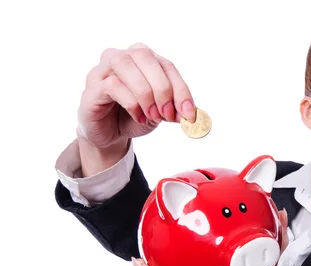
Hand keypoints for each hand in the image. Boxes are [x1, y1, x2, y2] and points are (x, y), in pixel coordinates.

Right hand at [78, 42, 196, 149]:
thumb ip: (175, 109)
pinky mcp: (92, 88)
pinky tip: (137, 117)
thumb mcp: (161, 114)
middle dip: (162, 87)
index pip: (166, 65)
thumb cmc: (135, 117)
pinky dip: (131, 103)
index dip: (180, 89)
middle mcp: (121, 57)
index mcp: (143, 59)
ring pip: (125, 65)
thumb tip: (191, 113)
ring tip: (152, 116)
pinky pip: (112, 85)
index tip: (190, 113)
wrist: (110, 135)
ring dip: (145, 93)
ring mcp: (102, 70)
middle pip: (145, 56)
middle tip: (168, 114)